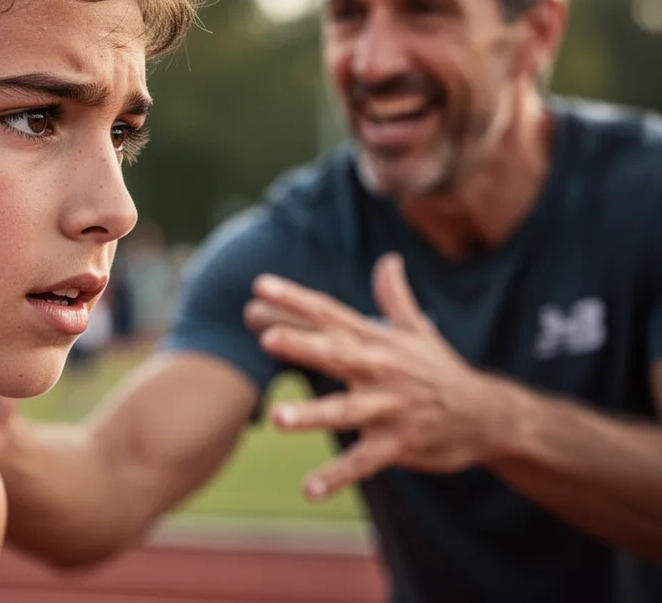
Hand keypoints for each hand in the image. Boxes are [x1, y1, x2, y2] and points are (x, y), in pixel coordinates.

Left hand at [246, 253, 513, 499]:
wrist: (489, 416)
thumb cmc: (441, 371)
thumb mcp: (419, 332)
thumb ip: (395, 297)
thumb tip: (389, 259)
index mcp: (377, 342)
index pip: (331, 314)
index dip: (296, 300)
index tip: (260, 285)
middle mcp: (381, 370)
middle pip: (336, 353)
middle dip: (302, 345)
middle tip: (266, 336)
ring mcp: (390, 408)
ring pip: (347, 410)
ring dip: (313, 414)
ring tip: (278, 419)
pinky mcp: (399, 444)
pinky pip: (364, 461)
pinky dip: (339, 477)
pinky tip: (309, 490)